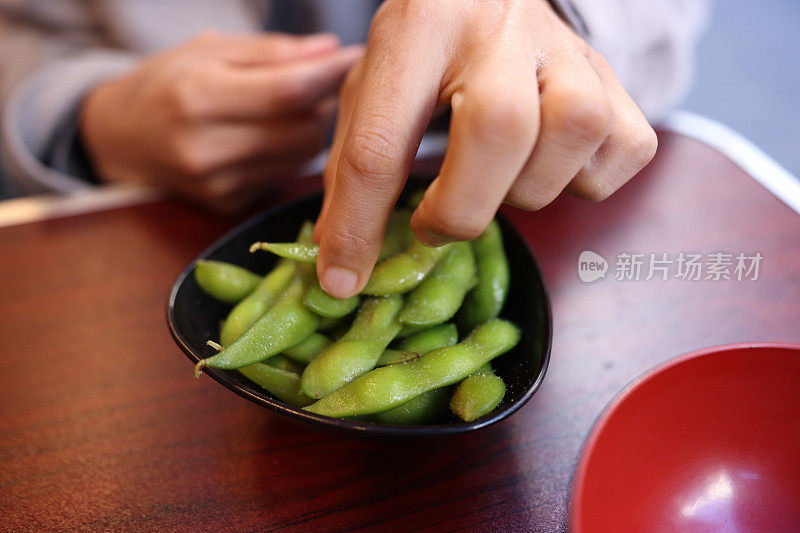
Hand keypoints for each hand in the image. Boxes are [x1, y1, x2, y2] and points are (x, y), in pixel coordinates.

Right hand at [81, 31, 362, 212]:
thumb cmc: (168, 81)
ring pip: (301, 157)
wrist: (121, 138)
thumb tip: (329, 51)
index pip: (287, 91)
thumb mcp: (209, 49)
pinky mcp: (228, 206)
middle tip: (320, 82)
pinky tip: (275, 136)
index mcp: (197, 98)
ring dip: (311, 129)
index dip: (330, 74)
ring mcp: (217, 185)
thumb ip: (271, 52)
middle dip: (323, 103)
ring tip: (296, 106)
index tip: (358, 57)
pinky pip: (284, 175)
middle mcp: (205, 149)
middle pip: (304, 131)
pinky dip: (291, 153)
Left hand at [315, 0, 656, 297]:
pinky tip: (550, 168)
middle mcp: (499, 30)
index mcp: (419, 27)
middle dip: (461, 206)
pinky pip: (625, 148)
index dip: (357, 225)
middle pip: (499, 128)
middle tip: (437, 221)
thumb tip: (342, 264)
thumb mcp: (372, 89)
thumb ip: (354, 167)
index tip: (346, 277)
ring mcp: (568, 49)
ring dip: (530, 188)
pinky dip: (588, 181)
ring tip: (498, 181)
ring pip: (574, 133)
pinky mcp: (613, 76)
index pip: (381, 141)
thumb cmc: (426, 50)